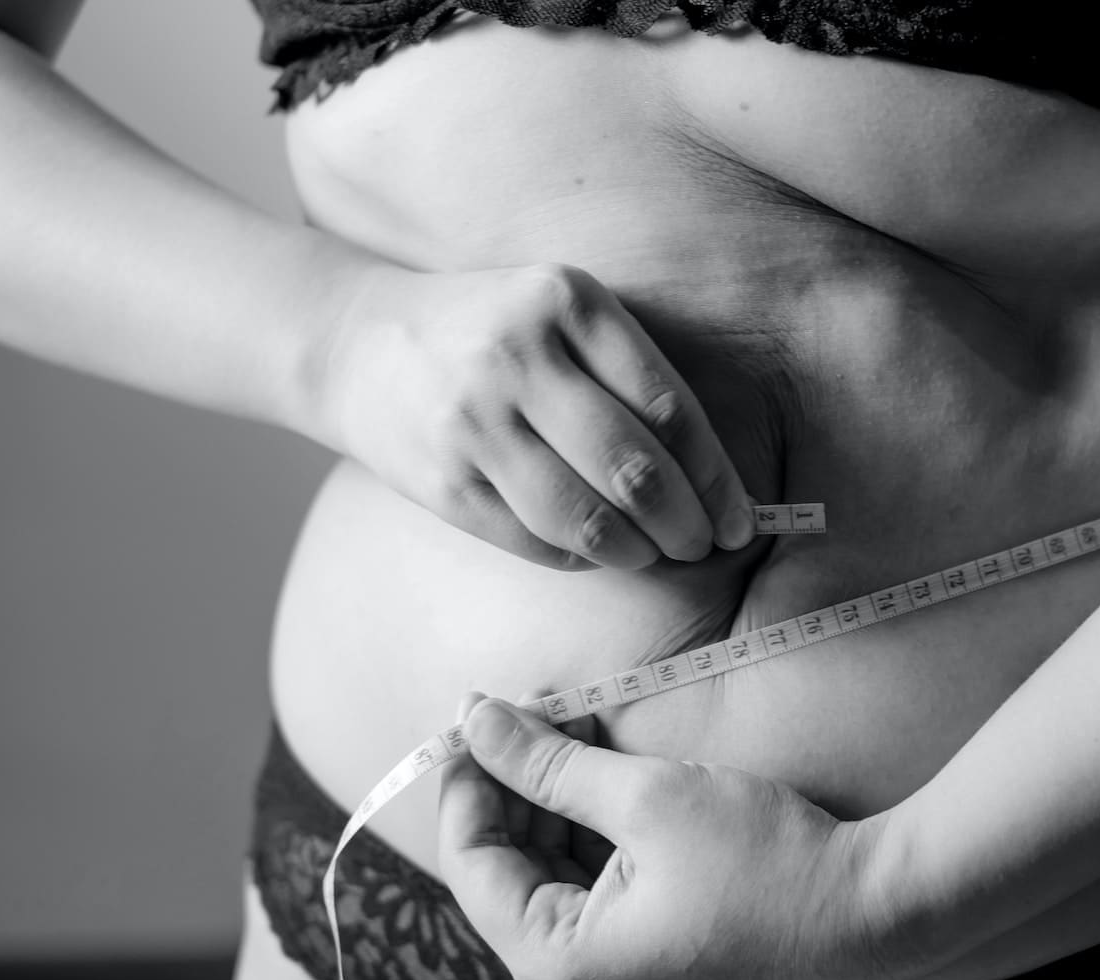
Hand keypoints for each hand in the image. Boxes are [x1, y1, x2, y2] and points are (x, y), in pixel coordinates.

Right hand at [318, 261, 753, 569]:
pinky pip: (534, 541)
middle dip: (686, 524)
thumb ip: (628, 373)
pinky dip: (579, 557)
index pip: (667, 407)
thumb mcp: (559, 312)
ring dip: (637, 552)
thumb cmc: (489, 331)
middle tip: (706, 545)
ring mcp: (472, 422)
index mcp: (565, 301)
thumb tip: (711, 478)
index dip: (716, 476)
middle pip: (633, 467)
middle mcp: (517, 357)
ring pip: (584, 516)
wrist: (357, 343)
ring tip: (656, 555)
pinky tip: (596, 551)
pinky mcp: (441, 480)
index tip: (742, 516)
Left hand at [437, 695, 882, 979]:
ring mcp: (609, 978)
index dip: (467, 781)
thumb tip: (475, 721)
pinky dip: (585, 830)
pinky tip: (600, 770)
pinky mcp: (643, 958)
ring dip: (549, 800)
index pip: (472, 862)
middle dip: (512, 785)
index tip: (475, 716)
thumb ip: (549, 762)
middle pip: (504, 871)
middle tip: (529, 709)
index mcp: (560, 961)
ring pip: (544, 875)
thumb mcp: (647, 796)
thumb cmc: (763, 861)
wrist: (868, 913)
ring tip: (569, 727)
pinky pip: (585, 891)